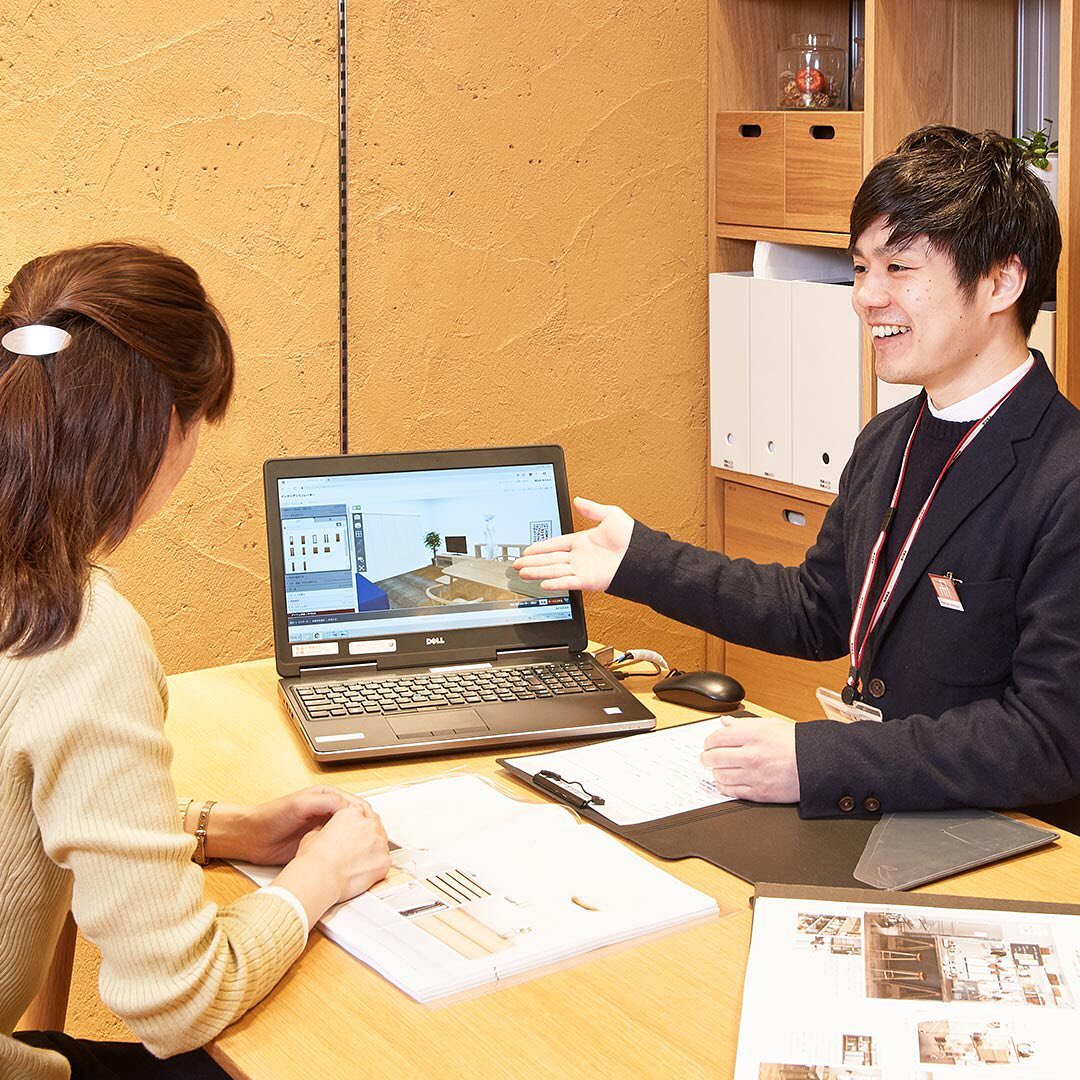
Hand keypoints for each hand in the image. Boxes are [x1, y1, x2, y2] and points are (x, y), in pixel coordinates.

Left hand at [204, 786, 366, 864]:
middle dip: (364, 830)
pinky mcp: (317, 845)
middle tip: (373, 842)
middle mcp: (327, 812)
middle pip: (355, 821)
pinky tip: (348, 861)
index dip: (365, 816)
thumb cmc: (272, 815)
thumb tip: (349, 807)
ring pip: (347, 836)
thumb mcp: (301, 804)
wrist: (252, 838)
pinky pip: (336, 849)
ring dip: (355, 843)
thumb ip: (325, 802)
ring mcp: (323, 830)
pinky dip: (344, 853)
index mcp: (327, 797)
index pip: (355, 805)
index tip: (371, 827)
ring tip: (364, 853)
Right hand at [291, 803, 391, 904]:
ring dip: (373, 844)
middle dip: (367, 830)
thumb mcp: (314, 834)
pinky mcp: (384, 860)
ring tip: (362, 855)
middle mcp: (368, 824)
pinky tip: (368, 866)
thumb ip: (326, 827)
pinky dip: (377, 861)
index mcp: (351, 813)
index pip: (359, 809)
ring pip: (381, 839)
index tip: (355, 826)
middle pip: (373, 821)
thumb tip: (328, 830)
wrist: (320, 879)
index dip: (356, 818)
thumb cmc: (314, 860)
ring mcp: (378, 842)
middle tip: (361, 840)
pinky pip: (385, 858)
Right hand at [513, 496, 633, 591]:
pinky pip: (567, 582)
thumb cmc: (632, 538)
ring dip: (537, 572)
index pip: (555, 544)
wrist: (644, 557)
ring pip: (554, 570)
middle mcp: (580, 557)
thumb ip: (592, 509)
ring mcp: (583, 569)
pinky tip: (542, 584)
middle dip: (532, 561)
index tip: (527, 549)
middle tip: (517, 564)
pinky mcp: (588, 581)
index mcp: (583, 542)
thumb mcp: (610, 515)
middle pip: (550, 559)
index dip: (540, 547)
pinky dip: (555, 583)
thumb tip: (578, 500)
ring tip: (522, 573)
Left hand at [700, 717, 800, 802]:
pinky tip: (725, 782)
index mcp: (753, 735)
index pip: (717, 738)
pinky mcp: (759, 793)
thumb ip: (743, 724)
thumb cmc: (796, 744)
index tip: (708, 744)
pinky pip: (732, 792)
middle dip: (706, 757)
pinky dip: (724, 787)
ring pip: (720, 775)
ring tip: (718, 769)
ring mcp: (754, 775)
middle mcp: (751, 755)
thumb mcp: (770, 725)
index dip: (709, 741)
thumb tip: (725, 722)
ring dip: (715, 772)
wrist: (817, 765)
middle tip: (706, 757)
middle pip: (714, 757)